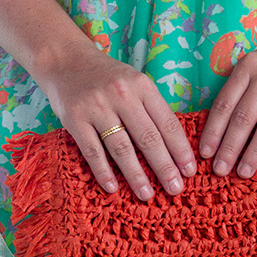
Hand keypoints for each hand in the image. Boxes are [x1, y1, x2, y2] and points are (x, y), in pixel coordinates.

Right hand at [35, 44, 195, 201]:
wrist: (66, 61)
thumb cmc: (106, 78)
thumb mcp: (134, 83)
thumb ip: (150, 108)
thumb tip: (173, 147)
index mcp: (142, 86)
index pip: (167, 122)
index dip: (180, 149)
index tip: (190, 171)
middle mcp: (122, 94)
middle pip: (148, 137)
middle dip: (164, 167)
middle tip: (175, 189)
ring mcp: (97, 107)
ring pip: (121, 147)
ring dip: (136, 175)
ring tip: (147, 195)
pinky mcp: (75, 119)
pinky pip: (92, 151)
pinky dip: (103, 171)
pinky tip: (112, 189)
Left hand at [199, 32, 256, 177]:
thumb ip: (241, 88)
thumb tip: (219, 128)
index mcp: (249, 66)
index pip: (225, 103)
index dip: (213, 130)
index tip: (205, 153)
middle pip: (244, 117)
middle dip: (229, 148)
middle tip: (220, 170)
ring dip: (254, 152)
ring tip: (244, 172)